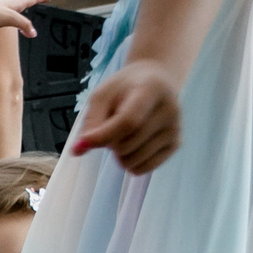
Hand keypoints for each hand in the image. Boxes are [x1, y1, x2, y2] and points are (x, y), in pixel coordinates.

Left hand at [70, 59, 181, 173]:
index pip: (129, 121)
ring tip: (125, 133)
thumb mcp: (102, 95)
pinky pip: (142, 169)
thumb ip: (90, 121)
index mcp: (151, 89)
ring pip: (132, 161)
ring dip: (119, 153)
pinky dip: (130, 163)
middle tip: (113, 125)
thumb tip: (77, 150)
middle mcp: (170, 110)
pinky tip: (134, 145)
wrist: (156, 82)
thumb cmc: (124, 89)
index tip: (84, 143)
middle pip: (126, 145)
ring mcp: (175, 129)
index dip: (103, 136)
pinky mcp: (176, 144)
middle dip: (110, 142)